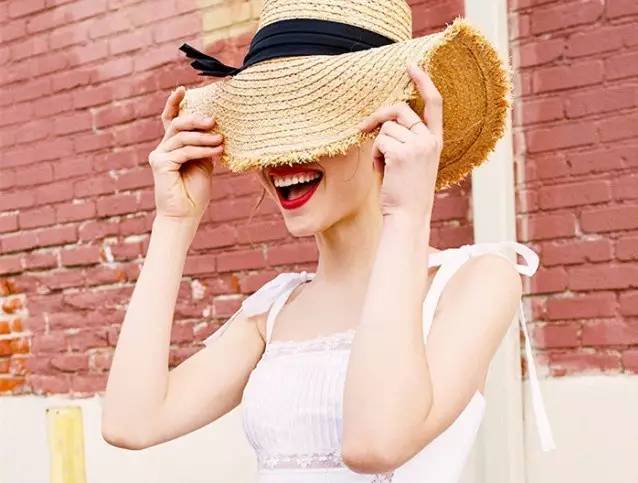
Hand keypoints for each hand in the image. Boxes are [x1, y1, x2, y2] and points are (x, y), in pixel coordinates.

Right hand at [148, 86, 223, 221]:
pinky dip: (202, 150)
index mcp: (172, 147)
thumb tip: (215, 131)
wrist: (185, 215)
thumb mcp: (204, 165)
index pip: (170, 120)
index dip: (175, 103)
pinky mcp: (160, 164)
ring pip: (182, 137)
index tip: (183, 89)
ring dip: (204, 138)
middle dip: (196, 119)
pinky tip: (217, 151)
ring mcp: (159, 156)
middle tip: (214, 120)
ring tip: (221, 140)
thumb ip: (204, 147)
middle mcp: (162, 149)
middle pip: (177, 124)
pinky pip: (184, 151)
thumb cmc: (195, 193)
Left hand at [357, 63, 442, 221]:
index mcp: (435, 141)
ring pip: (385, 128)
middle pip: (398, 110)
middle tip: (364, 128)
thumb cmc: (405, 192)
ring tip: (385, 167)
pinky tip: (382, 171)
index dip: (423, 81)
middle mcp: (430, 140)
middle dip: (378, 117)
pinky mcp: (402, 153)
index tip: (411, 66)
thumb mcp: (412, 162)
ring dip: (378, 146)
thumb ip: (406, 140)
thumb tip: (383, 120)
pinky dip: (375, 156)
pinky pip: (379, 141)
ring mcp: (418, 145)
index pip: (434, 103)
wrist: (407, 216)